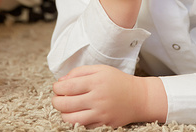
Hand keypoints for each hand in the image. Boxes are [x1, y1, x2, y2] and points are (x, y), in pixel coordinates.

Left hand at [52, 65, 166, 127]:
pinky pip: (82, 126)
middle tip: (58, 97)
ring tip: (66, 107)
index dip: (57, 87)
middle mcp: (98, 98)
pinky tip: (76, 113)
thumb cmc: (118, 81)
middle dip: (56, 101)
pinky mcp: (103, 124)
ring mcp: (100, 114)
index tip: (57, 87)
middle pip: (66, 104)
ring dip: (63, 113)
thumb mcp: (100, 69)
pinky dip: (75, 121)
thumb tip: (61, 81)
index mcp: (96, 81)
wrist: (139, 98)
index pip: (68, 86)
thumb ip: (80, 72)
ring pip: (70, 118)